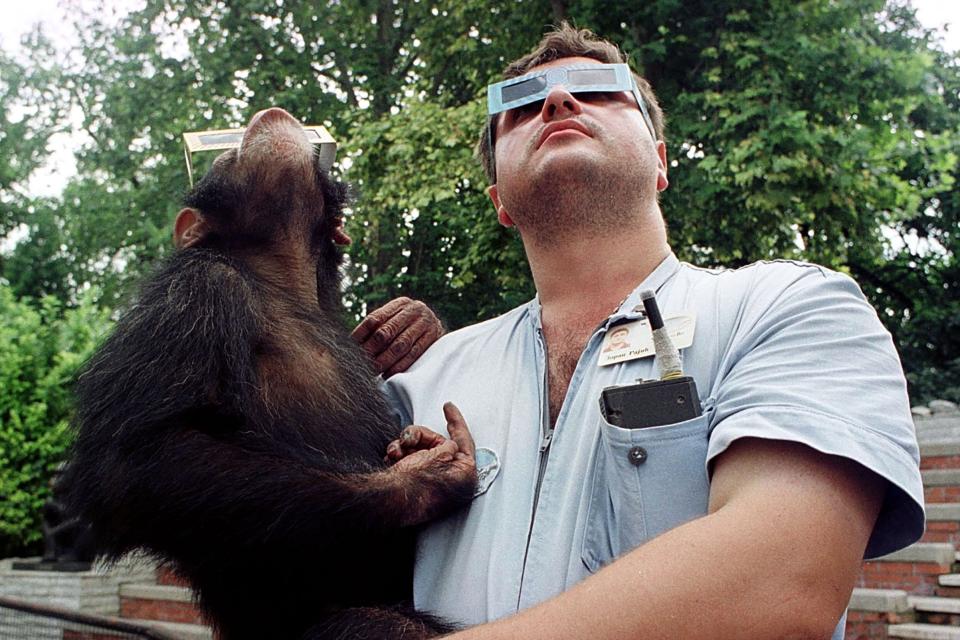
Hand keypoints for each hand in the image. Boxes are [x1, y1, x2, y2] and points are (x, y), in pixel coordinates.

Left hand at [351, 297, 443, 377]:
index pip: (374, 319)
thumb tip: (350, 344)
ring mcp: (426, 322)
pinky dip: (399, 366)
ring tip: (372, 371)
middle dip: (371, 350)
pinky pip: (413, 354)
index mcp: (400, 304)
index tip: (350, 350)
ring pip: (399, 345)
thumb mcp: (395, 320)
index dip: (360, 335)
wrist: (438, 327)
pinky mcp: (434, 337)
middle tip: (360, 364)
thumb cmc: (409, 326)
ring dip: (384, 360)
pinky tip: (388, 374)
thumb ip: (376, 328)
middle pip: (386, 331)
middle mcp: (414, 309)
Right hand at [386, 402, 476, 524]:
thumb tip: (449, 446)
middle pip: (437, 443)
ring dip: (405, 445)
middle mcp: (448, 480)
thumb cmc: (419, 484)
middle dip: (419, 436)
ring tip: (396, 451)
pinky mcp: (414, 483)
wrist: (392, 501)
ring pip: (419, 449)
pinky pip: (408, 460)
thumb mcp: (441, 455)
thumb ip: (448, 447)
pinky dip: (399, 455)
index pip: (464, 441)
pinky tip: (392, 457)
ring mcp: (430, 482)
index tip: (448, 407)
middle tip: (409, 438)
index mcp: (464, 474)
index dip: (456, 422)